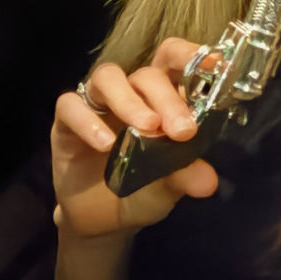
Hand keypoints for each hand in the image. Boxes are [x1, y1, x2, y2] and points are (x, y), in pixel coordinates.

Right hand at [52, 38, 218, 240]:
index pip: (174, 61)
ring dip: (129, 100)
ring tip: (147, 128)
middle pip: (146, 74)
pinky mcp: (66, 121)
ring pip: (107, 77)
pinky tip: (104, 145)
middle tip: (182, 130)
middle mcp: (130, 93)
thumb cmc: (141, 193)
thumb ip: (185, 177)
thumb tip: (208, 181)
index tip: (214, 65)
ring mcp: (96, 104)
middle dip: (166, 98)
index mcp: (161, 99)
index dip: (191, 56)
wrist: (102, 223)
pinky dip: (87, 121)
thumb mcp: (168, 188)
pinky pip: (70, 106)